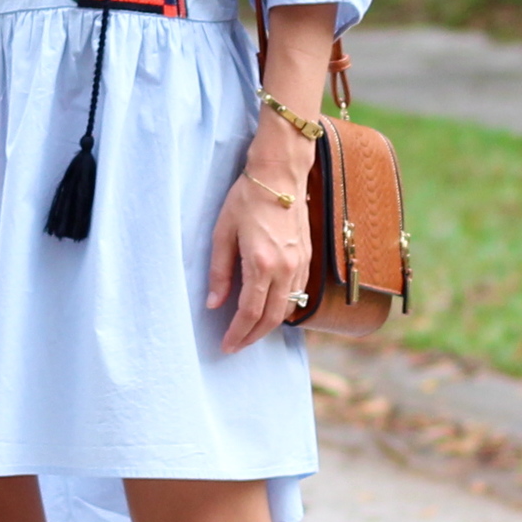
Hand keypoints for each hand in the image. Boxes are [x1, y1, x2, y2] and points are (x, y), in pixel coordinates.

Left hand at [206, 154, 312, 351]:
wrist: (280, 175)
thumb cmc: (247, 199)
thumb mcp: (222, 233)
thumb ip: (219, 272)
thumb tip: (214, 303)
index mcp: (260, 264)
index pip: (249, 312)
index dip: (237, 333)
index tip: (226, 345)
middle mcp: (285, 269)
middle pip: (271, 318)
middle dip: (253, 337)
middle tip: (236, 345)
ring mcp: (299, 264)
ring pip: (288, 309)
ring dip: (269, 325)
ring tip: (250, 330)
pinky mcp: (307, 258)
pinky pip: (298, 293)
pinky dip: (284, 308)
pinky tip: (269, 308)